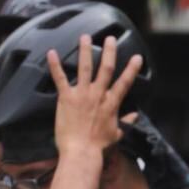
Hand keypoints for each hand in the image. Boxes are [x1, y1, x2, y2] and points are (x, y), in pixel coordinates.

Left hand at [47, 34, 143, 157]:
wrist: (81, 151)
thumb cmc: (98, 146)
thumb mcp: (117, 134)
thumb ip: (126, 122)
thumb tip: (135, 116)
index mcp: (111, 103)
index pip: (124, 83)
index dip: (131, 69)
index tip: (137, 57)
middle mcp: (98, 95)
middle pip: (106, 68)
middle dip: (109, 52)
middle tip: (109, 38)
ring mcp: (82, 94)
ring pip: (85, 68)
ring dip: (85, 51)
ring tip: (85, 37)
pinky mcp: (66, 98)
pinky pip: (60, 78)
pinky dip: (55, 65)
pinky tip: (51, 53)